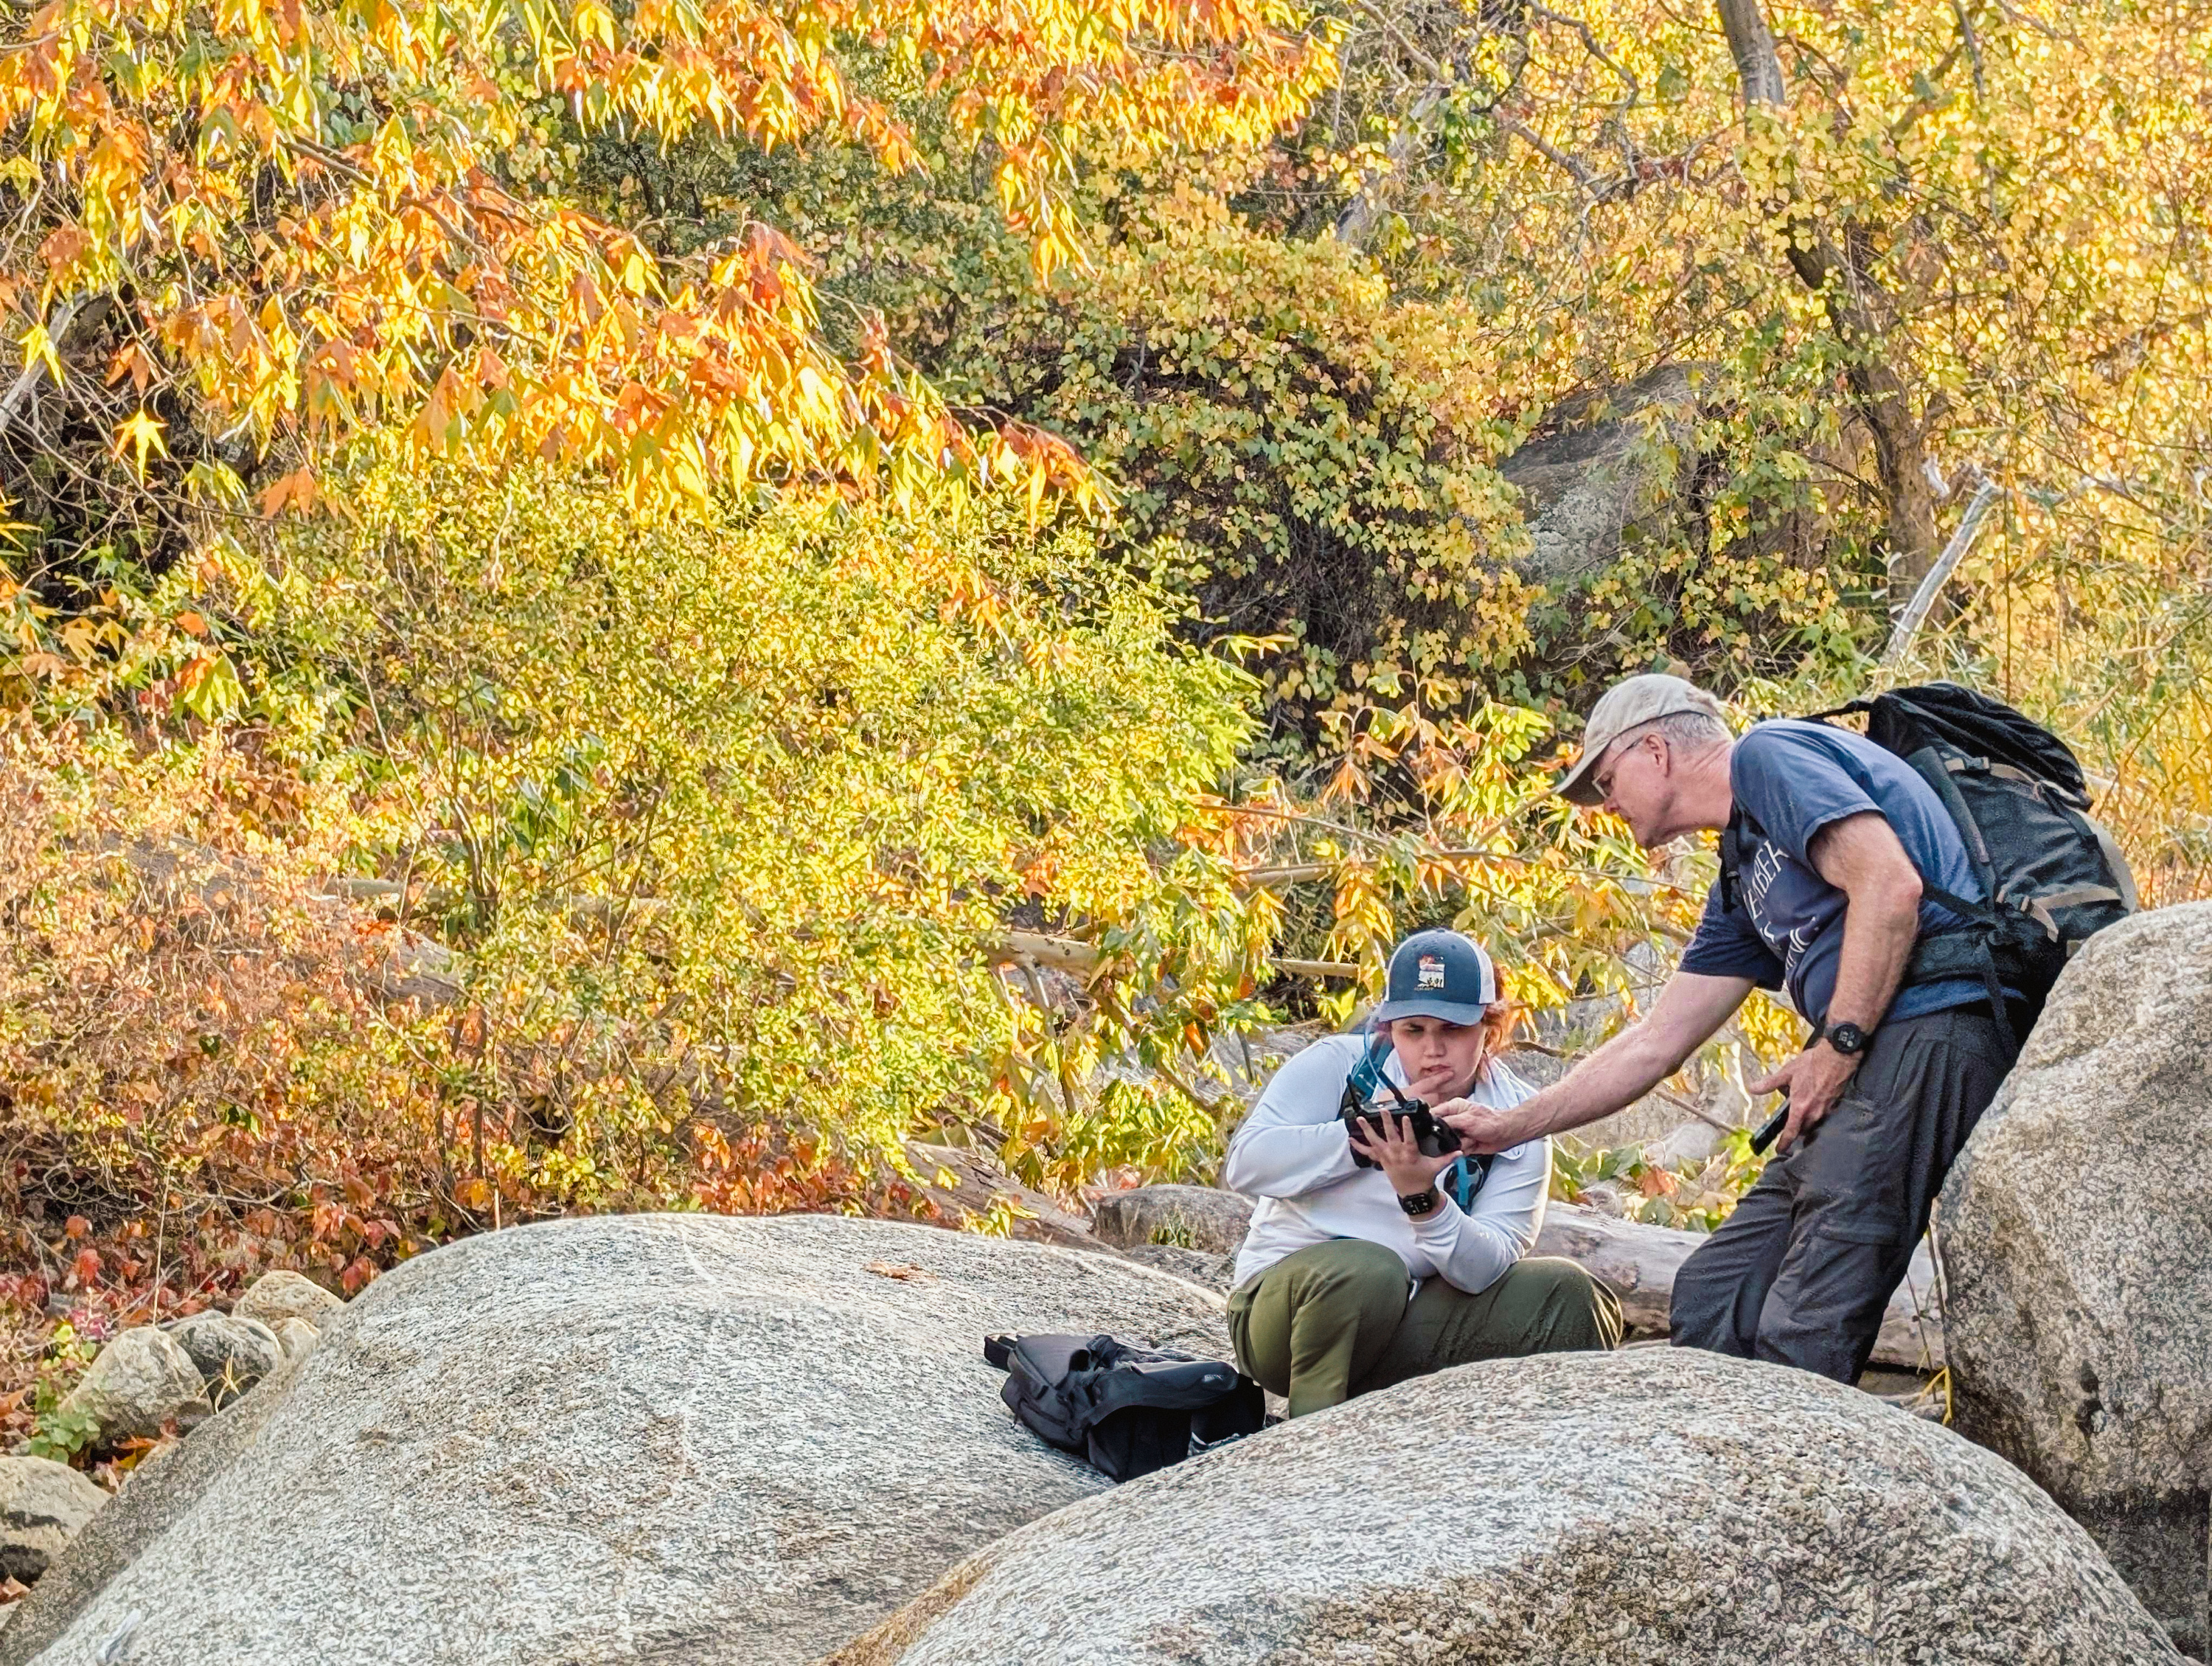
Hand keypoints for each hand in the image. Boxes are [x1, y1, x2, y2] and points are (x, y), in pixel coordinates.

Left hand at [1348, 1110, 1462, 1203]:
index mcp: (1411, 1154)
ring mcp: (1387, 1157)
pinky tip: (1350, 1138)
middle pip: (1391, 1136)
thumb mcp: (1436, 1167)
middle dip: (1387, 1122)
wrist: (1412, 1194)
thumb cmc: (1423, 1178)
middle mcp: (1397, 1154)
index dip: (1407, 1127)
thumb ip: (1448, 1158)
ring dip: (1367, 1130)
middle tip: (1383, 1109)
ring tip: (1360, 1119)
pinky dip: (1359, 1146)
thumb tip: (1461, 1151)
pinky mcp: (1381, 1161)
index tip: (1406, 1116)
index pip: (1409, 1138)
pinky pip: (1368, 1153)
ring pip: (1375, 1141)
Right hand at [1433, 1095, 1536, 1154]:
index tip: (1435, 1129)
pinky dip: (1465, 1150)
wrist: (1506, 1134)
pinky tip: (1474, 1144)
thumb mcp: (1467, 1120)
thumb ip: (1448, 1122)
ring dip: (1461, 1144)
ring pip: (1448, 1143)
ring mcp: (1458, 1132)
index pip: (1434, 1114)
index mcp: (1453, 1108)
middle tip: (1463, 1134)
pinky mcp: (1463, 1143)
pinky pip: (1456, 1151)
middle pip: (1439, 1131)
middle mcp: (1454, 1120)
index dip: (1431, 1123)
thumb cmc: (1491, 1122)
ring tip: (1472, 1138)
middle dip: (1450, 1137)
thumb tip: (1433, 1126)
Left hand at [1747, 1041, 1860, 1152]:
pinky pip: (1823, 1115)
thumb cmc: (1812, 1064)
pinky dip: (1816, 1114)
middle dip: (1796, 1131)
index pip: (1791, 1131)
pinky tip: (1813, 1103)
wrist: (1838, 1057)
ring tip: (1800, 1114)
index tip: (1780, 1150)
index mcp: (1800, 1107)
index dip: (1785, 1143)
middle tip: (1789, 1126)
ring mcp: (1826, 1109)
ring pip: (1814, 1123)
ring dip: (1806, 1122)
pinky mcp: (1835, 1104)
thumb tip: (1752, 1089)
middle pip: (1803, 1129)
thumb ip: (1769, 1083)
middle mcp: (1814, 1112)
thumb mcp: (1787, 1073)